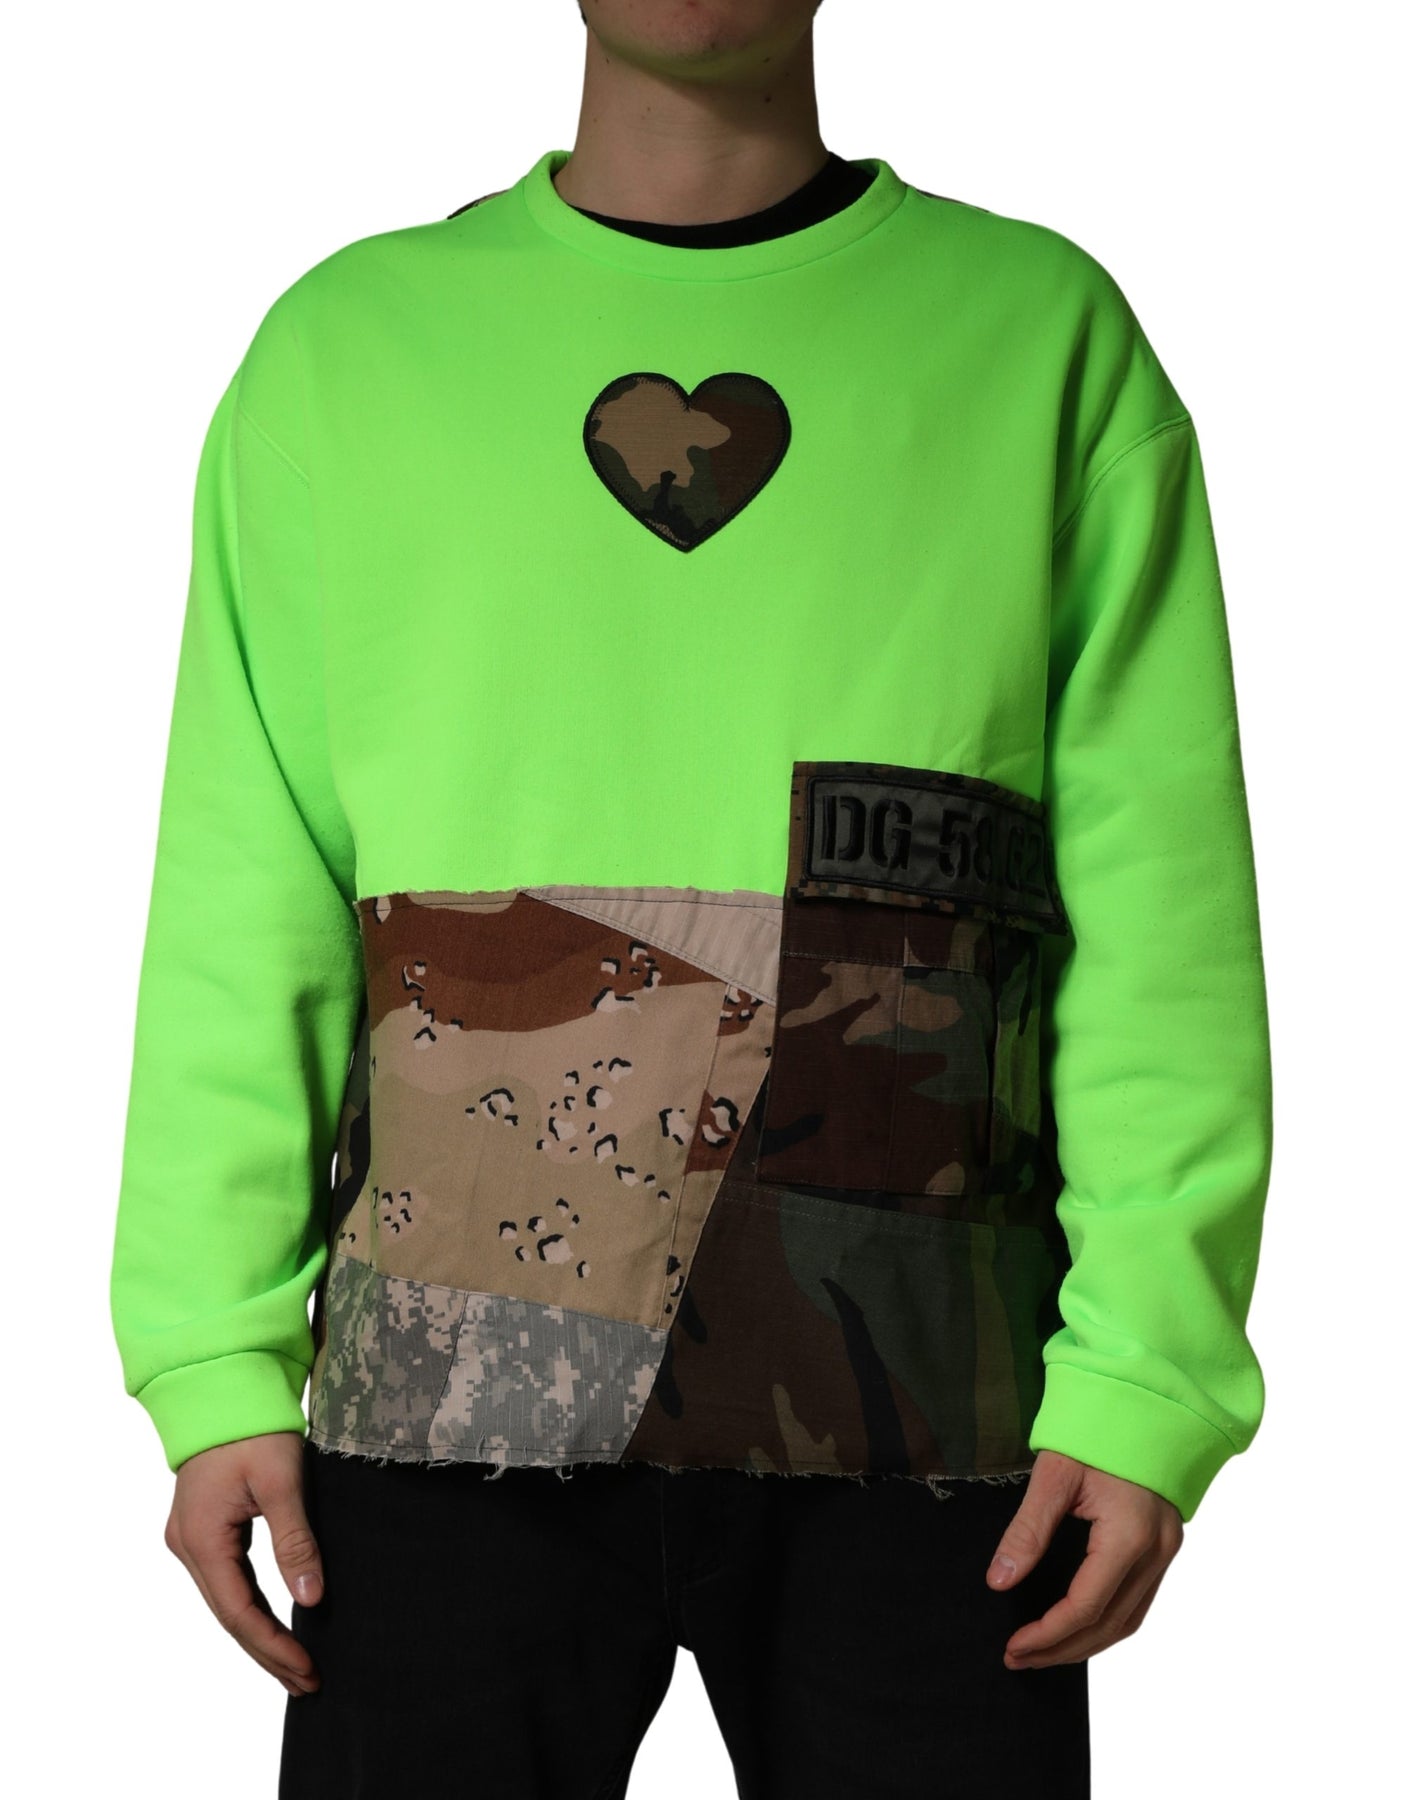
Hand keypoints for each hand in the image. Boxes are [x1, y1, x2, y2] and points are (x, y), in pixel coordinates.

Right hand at [164, 1430, 323, 1696]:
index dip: (274, 1645)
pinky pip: (226, 1580)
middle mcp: (187, 1546)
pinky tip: (273, 1623)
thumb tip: (312, 1596)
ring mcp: (191, 1538)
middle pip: (230, 1615)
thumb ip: (295, 1540)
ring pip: (226, 1601)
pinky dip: (251, 1606)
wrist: (222, 1385)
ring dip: (259, 1633)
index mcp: (202, 1539)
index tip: (307, 1669)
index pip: (240, 1612)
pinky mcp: (202, 1528)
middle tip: (307, 1682)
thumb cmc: (252, 1425)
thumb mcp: (281, 1481)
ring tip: (295, 1665)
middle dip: (268, 1652)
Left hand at [986, 1449, 1182, 1668]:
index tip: (1013, 1646)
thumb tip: (999, 1581)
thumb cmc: (1098, 1428)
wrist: (1144, 1399)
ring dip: (1086, 1644)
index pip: (1086, 1605)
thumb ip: (1028, 1530)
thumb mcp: (1055, 1473)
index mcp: (1130, 1534)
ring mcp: (1167, 1551)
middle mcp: (1157, 1551)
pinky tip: (1077, 1626)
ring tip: (1042, 1652)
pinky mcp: (1165, 1546)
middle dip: (1062, 1649)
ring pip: (1129, 1620)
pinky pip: (1139, 1602)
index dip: (1048, 1634)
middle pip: (1110, 1625)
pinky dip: (1107, 1622)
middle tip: (1019, 1658)